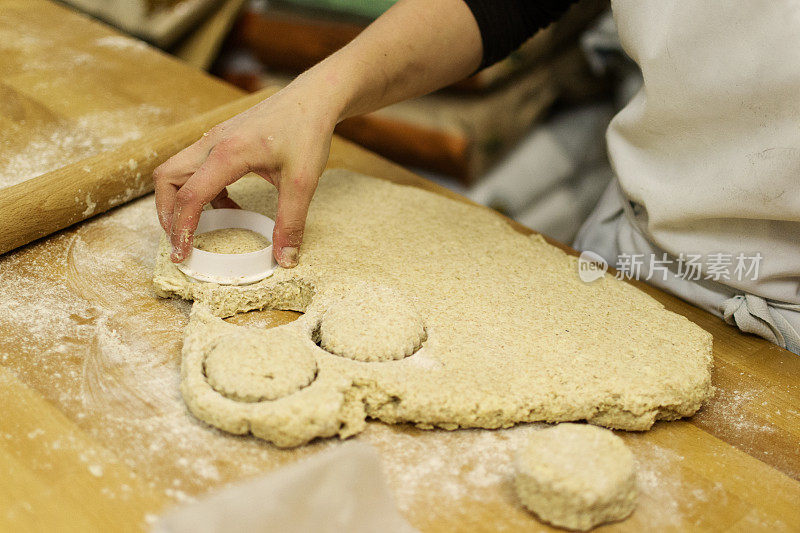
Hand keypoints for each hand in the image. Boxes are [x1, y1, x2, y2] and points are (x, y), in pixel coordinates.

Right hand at [153, 84, 334, 267]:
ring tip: (198, 228)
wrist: (314, 98)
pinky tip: (227, 206)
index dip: (181, 229)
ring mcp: (214, 139)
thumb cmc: (308, 131)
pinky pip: (196, 167)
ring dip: (180, 200)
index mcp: (228, 153)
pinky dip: (201, 190)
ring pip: (176, 170)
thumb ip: (291, 222)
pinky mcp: (222, 139)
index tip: (181, 254)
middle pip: (167, 178)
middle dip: (166, 213)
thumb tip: (285, 259)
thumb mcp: (303, 182)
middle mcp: (213, 143)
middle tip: (179, 241)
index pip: (189, 195)